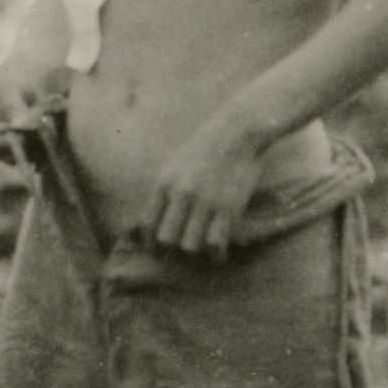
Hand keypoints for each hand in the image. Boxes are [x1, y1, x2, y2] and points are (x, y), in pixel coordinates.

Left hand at [144, 110, 271, 257]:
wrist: (239, 131)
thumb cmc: (207, 146)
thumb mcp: (176, 162)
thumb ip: (165, 188)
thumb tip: (155, 215)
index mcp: (165, 182)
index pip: (148, 224)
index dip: (150, 243)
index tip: (156, 252)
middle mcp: (182, 193)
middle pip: (166, 238)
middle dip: (171, 250)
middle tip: (179, 256)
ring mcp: (206, 201)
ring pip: (190, 245)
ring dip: (195, 252)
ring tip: (201, 253)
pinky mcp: (228, 207)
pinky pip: (215, 243)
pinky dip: (216, 255)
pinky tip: (219, 255)